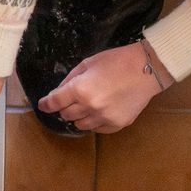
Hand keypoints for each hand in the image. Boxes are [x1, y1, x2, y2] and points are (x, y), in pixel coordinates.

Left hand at [37, 42, 164, 133]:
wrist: (147, 70)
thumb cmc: (118, 61)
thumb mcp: (89, 63)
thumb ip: (71, 78)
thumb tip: (58, 92)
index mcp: (80, 89)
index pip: (55, 102)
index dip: (46, 104)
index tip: (43, 105)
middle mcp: (90, 107)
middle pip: (66, 114)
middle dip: (64, 107)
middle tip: (70, 100)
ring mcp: (103, 118)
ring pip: (80, 125)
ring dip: (79, 116)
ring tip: (87, 105)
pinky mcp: (116, 124)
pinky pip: (97, 129)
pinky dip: (94, 121)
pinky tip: (100, 110)